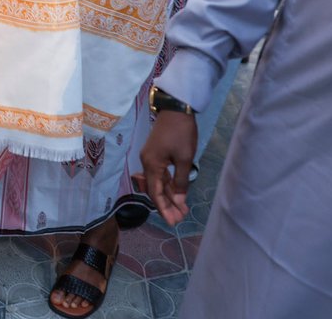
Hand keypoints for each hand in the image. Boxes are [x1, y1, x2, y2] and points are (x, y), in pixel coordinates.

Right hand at [138, 110, 197, 225]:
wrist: (176, 108)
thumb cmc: (181, 133)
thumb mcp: (184, 159)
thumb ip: (180, 181)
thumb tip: (179, 201)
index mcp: (151, 165)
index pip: (155, 192)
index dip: (163, 208)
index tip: (172, 222)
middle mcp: (147, 162)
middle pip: (155, 189)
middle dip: (167, 204)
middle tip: (180, 218)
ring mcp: (151, 157)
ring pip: (159, 181)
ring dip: (170, 195)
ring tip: (182, 209)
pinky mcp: (157, 153)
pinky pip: (161, 173)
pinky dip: (169, 183)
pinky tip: (178, 192)